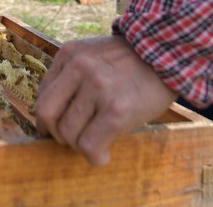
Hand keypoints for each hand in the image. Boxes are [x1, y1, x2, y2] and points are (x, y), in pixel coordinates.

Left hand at [34, 36, 176, 166]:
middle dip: (57, 134)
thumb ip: (71, 76)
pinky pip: (90, 146)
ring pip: (69, 134)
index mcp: (69, 54)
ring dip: (80, 146)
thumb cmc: (131, 62)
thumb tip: (50, 117)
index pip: (43, 96)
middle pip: (47, 115)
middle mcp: (80, 68)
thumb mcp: (93, 55)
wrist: (169, 54)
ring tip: (96, 143)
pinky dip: (95, 157)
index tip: (60, 129)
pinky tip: (104, 155)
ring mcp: (98, 88)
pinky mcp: (117, 110)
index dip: (49, 119)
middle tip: (74, 139)